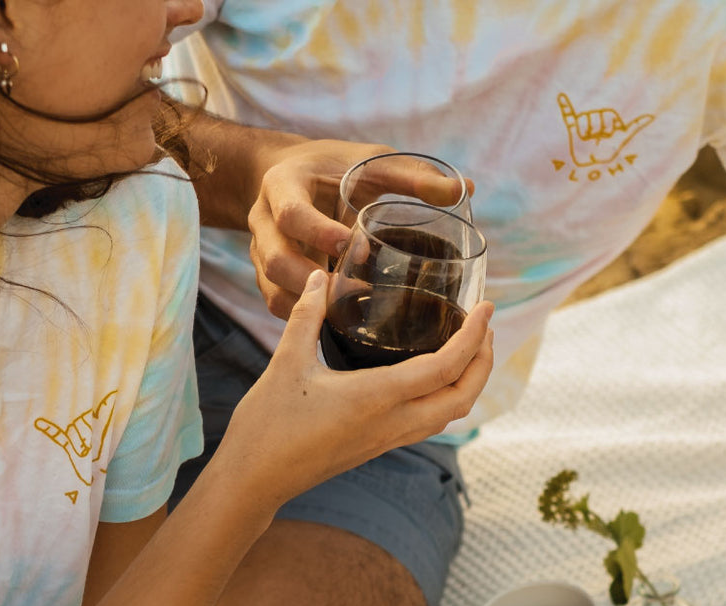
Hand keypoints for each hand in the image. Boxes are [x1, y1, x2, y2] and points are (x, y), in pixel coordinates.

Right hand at [213, 268, 493, 511]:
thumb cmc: (268, 425)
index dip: (473, 336)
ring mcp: (387, 439)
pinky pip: (429, 424)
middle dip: (483, 361)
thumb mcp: (286, 362)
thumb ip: (306, 316)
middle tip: (484, 325)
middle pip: (462, 397)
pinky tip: (432, 379)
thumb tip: (320, 277)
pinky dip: (446, 398)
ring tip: (468, 349)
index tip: (486, 307)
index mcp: (376, 398)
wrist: (255, 480)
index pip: (445, 367)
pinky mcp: (377, 447)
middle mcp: (391, 423)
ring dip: (469, 383)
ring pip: (449, 415)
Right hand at [247, 140, 472, 317]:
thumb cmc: (335, 167)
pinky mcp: (268, 276)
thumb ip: (412, 176)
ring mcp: (261, 252)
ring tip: (347, 313)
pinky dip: (305, 320)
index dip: (318, 233)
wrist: (290, 174)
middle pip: (275, 261)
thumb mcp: (371, 161)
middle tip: (355, 290)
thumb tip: (464, 189)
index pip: (290, 214)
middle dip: (311, 282)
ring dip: (309, 308)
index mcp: (283, 186)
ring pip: (272, 290)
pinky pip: (277, 305)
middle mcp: (264, 220)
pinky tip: (335, 324)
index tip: (352, 244)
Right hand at [556, 92, 652, 166]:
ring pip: (585, 119)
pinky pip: (567, 115)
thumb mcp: (622, 138)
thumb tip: (652, 116)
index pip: (608, 114)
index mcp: (606, 118)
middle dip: (598, 129)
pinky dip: (564, 106)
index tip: (610, 136)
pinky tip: (561, 96)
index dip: (610, 126)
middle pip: (597, 115)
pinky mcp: (571, 128)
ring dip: (587, 133)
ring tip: (587, 142)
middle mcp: (595, 119)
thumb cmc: (607, 154)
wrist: (591, 169)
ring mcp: (582, 123)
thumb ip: (635, 126)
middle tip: (598, 141)